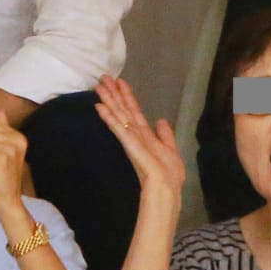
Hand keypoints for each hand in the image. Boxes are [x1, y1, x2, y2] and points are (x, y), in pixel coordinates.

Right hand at [94, 76, 186, 194]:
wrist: (166, 192)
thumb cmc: (168, 176)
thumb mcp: (171, 151)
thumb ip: (165, 136)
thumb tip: (160, 120)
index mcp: (145, 136)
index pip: (134, 112)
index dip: (127, 97)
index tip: (120, 82)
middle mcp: (136, 135)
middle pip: (123, 110)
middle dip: (114, 94)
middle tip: (103, 77)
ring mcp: (131, 140)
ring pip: (119, 116)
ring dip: (109, 100)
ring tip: (99, 85)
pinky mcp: (129, 146)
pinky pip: (119, 128)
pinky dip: (109, 117)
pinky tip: (100, 106)